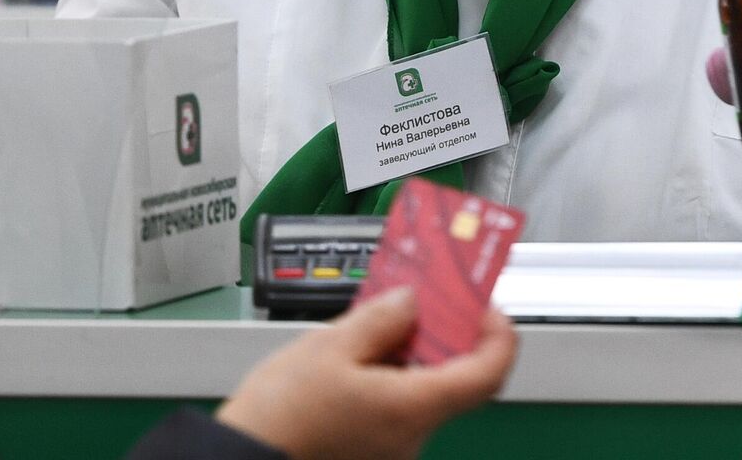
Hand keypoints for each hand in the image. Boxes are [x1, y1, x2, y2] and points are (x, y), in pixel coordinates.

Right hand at [216, 288, 517, 459]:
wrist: (243, 458)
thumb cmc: (281, 416)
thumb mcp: (328, 346)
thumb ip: (380, 319)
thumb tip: (412, 301)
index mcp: (412, 408)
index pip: (488, 372)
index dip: (498, 333)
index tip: (486, 304)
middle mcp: (412, 435)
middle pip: (454, 378)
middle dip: (441, 333)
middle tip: (421, 297)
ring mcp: (393, 448)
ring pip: (420, 390)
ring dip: (408, 353)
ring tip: (375, 319)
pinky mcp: (372, 451)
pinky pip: (395, 405)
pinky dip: (387, 375)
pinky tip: (357, 354)